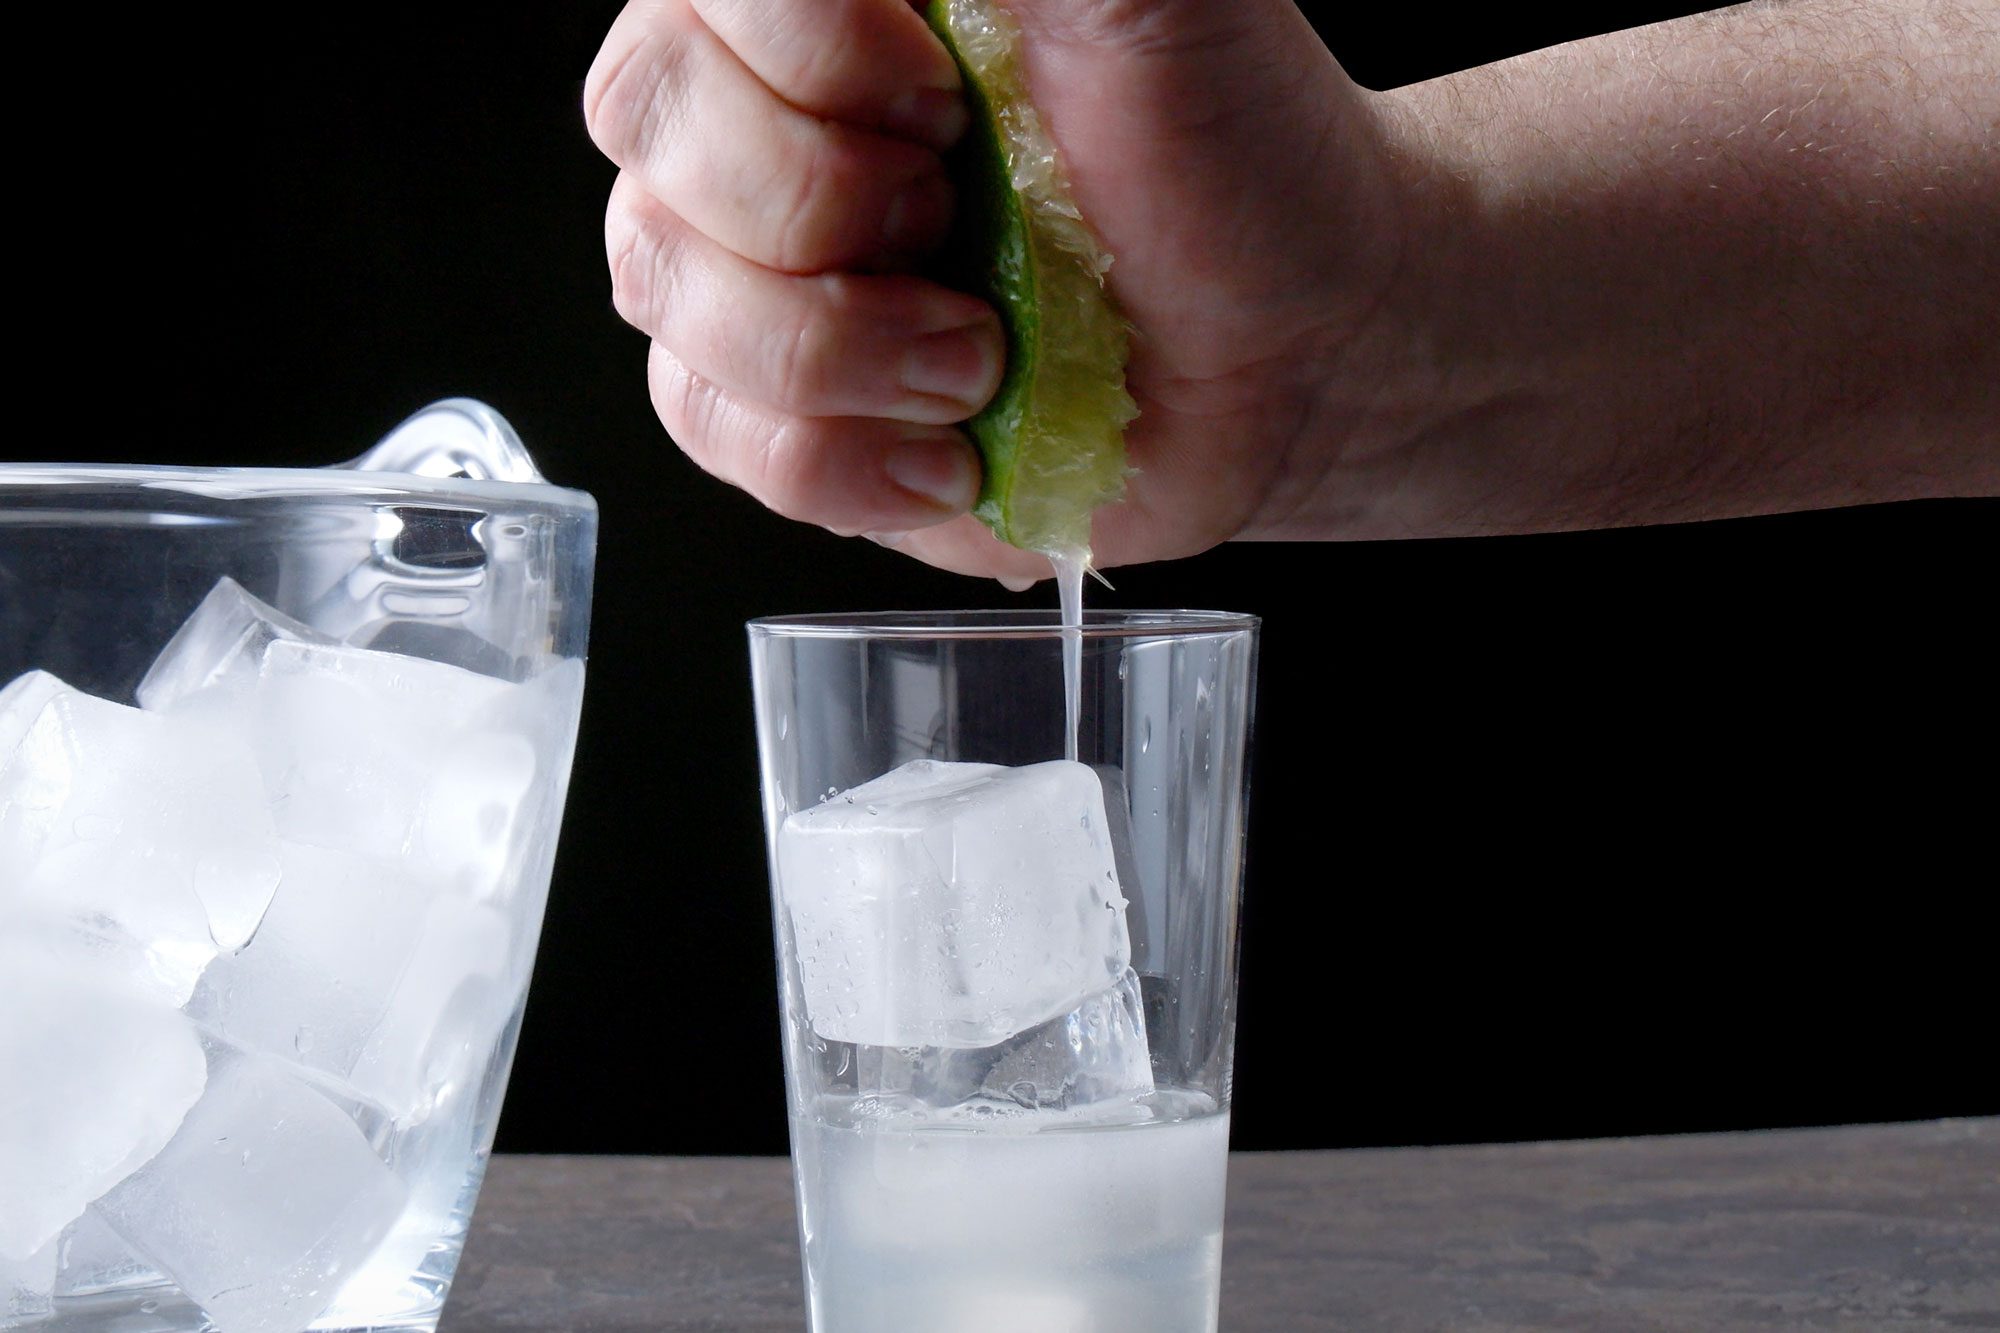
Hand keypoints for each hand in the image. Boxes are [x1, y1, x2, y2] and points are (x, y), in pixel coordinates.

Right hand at [586, 0, 1405, 581]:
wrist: (1284, 344)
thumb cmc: (1232, 154)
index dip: (817, 62)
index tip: (957, 105)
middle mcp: (757, 107)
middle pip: (651, 130)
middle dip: (831, 206)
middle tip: (963, 216)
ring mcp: (747, 258)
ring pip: (669, 292)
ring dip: (849, 349)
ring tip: (983, 352)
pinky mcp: (771, 401)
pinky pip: (718, 429)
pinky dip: (848, 456)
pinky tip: (952, 444)